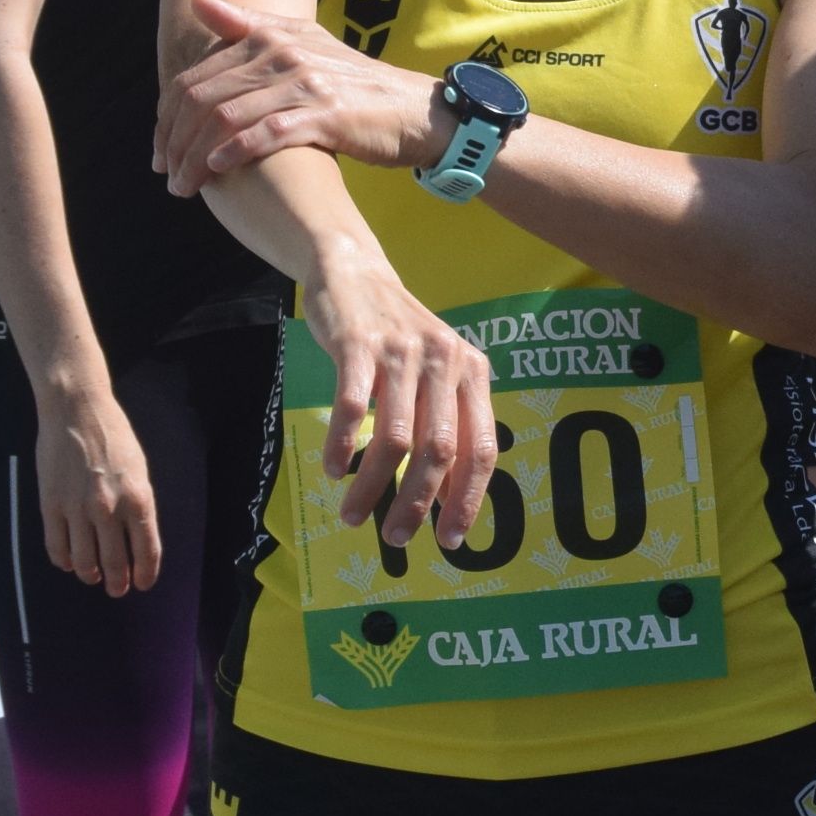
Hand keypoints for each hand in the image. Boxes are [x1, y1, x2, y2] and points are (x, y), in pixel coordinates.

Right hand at [33, 379, 161, 596]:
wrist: (76, 411)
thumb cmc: (113, 436)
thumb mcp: (139, 470)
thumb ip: (137, 504)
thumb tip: (135, 537)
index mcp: (138, 498)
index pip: (147, 550)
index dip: (146, 573)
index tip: (143, 583)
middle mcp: (109, 509)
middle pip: (115, 562)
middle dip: (118, 582)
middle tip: (117, 589)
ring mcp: (77, 509)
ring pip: (84, 561)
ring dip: (90, 575)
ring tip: (92, 577)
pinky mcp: (50, 505)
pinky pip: (57, 547)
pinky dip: (64, 561)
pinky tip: (69, 562)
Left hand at [160, 0, 447, 191]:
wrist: (414, 110)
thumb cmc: (352, 82)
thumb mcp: (303, 43)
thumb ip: (249, 24)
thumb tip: (199, 0)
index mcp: (273, 36)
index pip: (197, 76)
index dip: (168, 116)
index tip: (159, 149)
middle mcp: (286, 54)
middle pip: (205, 97)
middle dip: (175, 140)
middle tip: (164, 172)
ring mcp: (307, 83)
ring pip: (229, 117)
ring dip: (197, 156)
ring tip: (183, 184)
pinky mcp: (327, 115)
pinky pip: (268, 133)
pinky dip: (236, 152)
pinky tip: (217, 170)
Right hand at [298, 237, 496, 550]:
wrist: (356, 274)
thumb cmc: (399, 341)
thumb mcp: (437, 377)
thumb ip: (448, 428)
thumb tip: (451, 500)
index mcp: (473, 374)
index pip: (481, 449)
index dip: (468, 499)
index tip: (449, 541)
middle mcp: (445, 362)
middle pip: (439, 449)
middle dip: (417, 502)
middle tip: (395, 538)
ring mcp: (402, 352)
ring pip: (394, 436)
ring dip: (373, 485)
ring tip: (353, 515)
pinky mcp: (359, 345)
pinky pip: (352, 406)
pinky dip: (343, 446)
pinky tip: (334, 470)